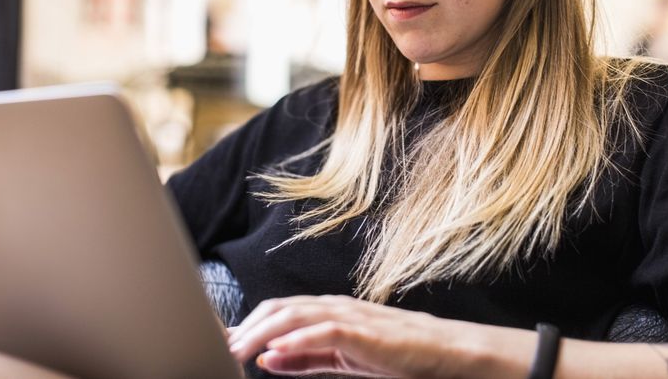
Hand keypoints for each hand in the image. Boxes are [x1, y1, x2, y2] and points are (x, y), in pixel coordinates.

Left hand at [226, 295, 527, 377]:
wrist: (444, 352)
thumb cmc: (397, 355)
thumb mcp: (343, 361)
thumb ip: (306, 360)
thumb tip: (267, 360)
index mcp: (329, 312)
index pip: (279, 310)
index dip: (249, 324)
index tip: (223, 340)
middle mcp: (335, 307)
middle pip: (279, 309)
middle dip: (248, 327)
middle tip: (223, 346)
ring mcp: (350, 317)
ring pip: (294, 316)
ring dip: (262, 333)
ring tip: (238, 350)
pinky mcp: (363, 332)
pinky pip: (322, 333)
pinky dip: (295, 342)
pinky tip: (275, 355)